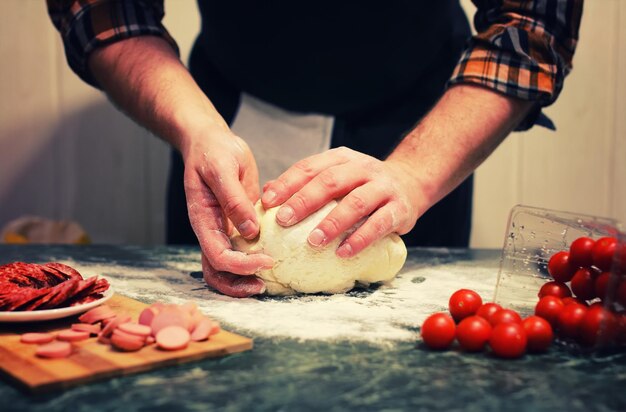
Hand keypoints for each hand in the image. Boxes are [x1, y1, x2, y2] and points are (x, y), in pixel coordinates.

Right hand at [181, 130, 272, 296]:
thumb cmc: (213, 151)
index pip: (218, 256)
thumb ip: (234, 200)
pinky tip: (276, 258)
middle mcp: (212, 231)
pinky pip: (243, 251)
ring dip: (245, 279)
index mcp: (203, 220)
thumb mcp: (222, 169)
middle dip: (238, 284)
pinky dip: (254, 260)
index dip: (241, 266)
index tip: (267, 261)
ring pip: (228, 268)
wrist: (212, 142)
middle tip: (265, 285)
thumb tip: (250, 232)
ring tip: (269, 282)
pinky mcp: (238, 225)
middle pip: (218, 272)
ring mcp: (224, 230)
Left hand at [260, 147, 421, 257]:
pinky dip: (360, 239)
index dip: (287, 183)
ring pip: (356, 202)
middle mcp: (362, 168)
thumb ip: (305, 183)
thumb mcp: (336, 176)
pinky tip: (343, 252)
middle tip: (284, 220)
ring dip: (332, 223)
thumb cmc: (363, 185)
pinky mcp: (399, 209)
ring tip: (313, 241)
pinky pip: (379, 224)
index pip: (310, 167)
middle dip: (304, 200)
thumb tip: (267, 193)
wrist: (411, 182)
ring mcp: (382, 187)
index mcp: (341, 158)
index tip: (268, 201)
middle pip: (330, 181)